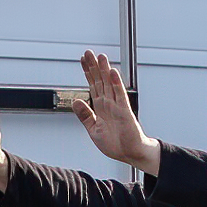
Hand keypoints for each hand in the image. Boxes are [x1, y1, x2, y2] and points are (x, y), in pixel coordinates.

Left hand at [73, 50, 161, 174]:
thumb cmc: (116, 144)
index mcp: (101, 108)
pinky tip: (112, 73)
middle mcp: (109, 104)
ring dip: (105, 70)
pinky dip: (116, 83)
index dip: (88, 73)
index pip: (93, 85)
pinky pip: (120, 95)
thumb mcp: (94, 130)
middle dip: (94, 67)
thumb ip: (85, 115)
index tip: (83, 61)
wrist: (130, 154)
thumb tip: (76, 101)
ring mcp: (117, 106)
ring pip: (109, 84)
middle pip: (100, 81)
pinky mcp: (125, 111)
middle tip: (88, 53)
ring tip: (100, 57)